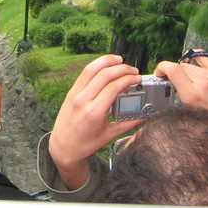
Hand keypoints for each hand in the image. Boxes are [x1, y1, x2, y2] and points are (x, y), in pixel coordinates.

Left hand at [49, 54, 141, 189]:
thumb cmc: (85, 144)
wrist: (63, 147)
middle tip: (133, 70)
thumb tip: (144, 116)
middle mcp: (83, 100)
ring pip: (91, 69)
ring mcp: (75, 94)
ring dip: (106, 61)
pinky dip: (96, 66)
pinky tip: (105, 66)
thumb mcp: (109, 135)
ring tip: (119, 60)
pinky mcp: (71, 92)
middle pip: (104, 75)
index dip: (128, 79)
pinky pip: (84, 74)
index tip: (137, 78)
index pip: (113, 87)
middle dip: (122, 69)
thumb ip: (128, 123)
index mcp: (94, 112)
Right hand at [154, 55, 207, 139]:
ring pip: (188, 64)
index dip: (161, 68)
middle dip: (173, 73)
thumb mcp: (192, 112)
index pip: (171, 69)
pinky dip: (194, 57)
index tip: (160, 73)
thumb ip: (180, 96)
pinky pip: (201, 56)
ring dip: (184, 70)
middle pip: (179, 67)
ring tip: (188, 78)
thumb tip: (171, 83)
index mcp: (192, 95)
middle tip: (175, 80)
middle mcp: (201, 82)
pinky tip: (192, 61)